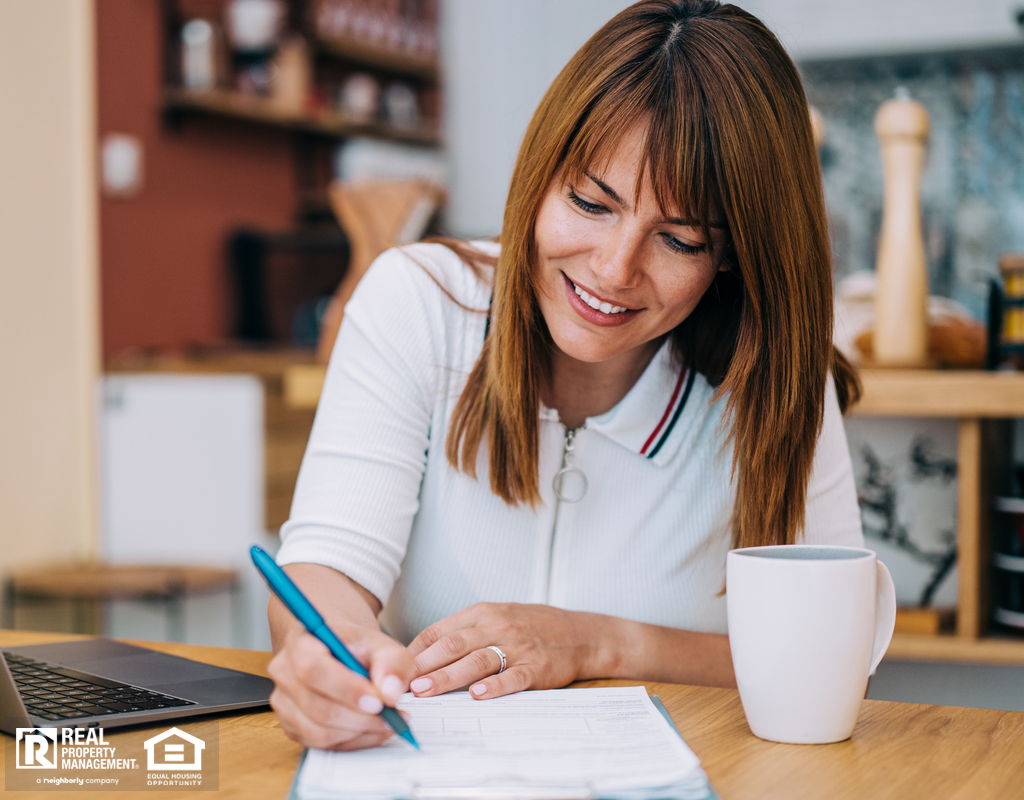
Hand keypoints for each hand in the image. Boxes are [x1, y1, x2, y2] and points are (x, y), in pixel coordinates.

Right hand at [267, 626, 415, 750]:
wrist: (340, 652)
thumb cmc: (357, 647)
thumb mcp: (381, 644)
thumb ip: (392, 662)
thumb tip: (390, 694)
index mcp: (301, 641)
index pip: (313, 668)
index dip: (346, 689)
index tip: (378, 701)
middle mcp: (284, 672)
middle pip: (316, 707)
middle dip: (359, 718)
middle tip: (391, 717)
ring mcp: (283, 702)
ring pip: (318, 732)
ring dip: (358, 733)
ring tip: (387, 722)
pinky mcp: (291, 725)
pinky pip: (320, 745)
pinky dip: (352, 741)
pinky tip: (371, 729)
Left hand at [405, 603, 608, 699]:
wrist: (581, 634)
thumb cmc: (531, 627)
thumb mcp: (497, 617)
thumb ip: (464, 632)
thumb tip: (422, 654)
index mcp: (482, 613)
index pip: (440, 630)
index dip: (416, 651)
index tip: (396, 668)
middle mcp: (497, 626)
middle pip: (454, 645)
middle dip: (425, 666)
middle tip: (402, 682)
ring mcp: (518, 647)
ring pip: (477, 661)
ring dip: (449, 677)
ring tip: (427, 691)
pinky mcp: (537, 668)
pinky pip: (513, 677)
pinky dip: (495, 686)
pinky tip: (478, 696)